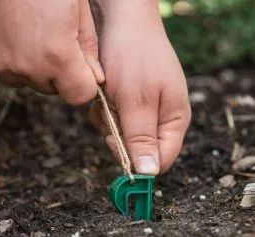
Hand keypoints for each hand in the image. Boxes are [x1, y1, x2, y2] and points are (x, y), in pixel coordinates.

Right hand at [0, 0, 104, 102]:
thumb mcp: (73, 1)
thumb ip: (87, 43)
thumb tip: (95, 76)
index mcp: (56, 54)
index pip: (80, 95)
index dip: (84, 83)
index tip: (82, 68)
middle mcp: (27, 68)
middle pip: (54, 87)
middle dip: (59, 71)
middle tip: (51, 37)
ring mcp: (0, 67)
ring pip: (29, 80)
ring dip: (34, 65)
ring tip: (27, 31)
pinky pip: (6, 71)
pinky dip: (11, 58)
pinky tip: (8, 31)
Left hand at [91, 0, 190, 174]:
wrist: (120, 23)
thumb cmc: (134, 57)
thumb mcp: (137, 101)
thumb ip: (142, 138)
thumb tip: (149, 173)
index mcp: (173, 121)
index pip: (161, 160)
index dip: (139, 162)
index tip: (115, 144)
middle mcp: (160, 119)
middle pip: (137, 150)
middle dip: (119, 135)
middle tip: (112, 113)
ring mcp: (142, 111)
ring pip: (121, 137)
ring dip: (109, 121)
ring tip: (109, 97)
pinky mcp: (127, 105)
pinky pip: (112, 122)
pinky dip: (104, 112)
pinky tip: (104, 95)